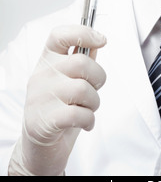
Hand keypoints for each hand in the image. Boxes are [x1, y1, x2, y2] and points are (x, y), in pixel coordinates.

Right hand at [8, 25, 105, 175]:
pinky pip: (80, 114)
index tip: (100, 40)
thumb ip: (81, 61)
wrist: (38, 149)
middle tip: (95, 89)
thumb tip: (96, 42)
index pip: (60, 35)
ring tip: (87, 109)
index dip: (83, 33)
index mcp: (46, 62)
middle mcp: (41, 76)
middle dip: (98, 77)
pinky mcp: (45, 121)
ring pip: (83, 89)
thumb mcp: (68, 82)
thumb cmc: (57, 110)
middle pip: (80, 62)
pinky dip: (89, 120)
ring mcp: (41, 98)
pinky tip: (85, 123)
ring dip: (94, 102)